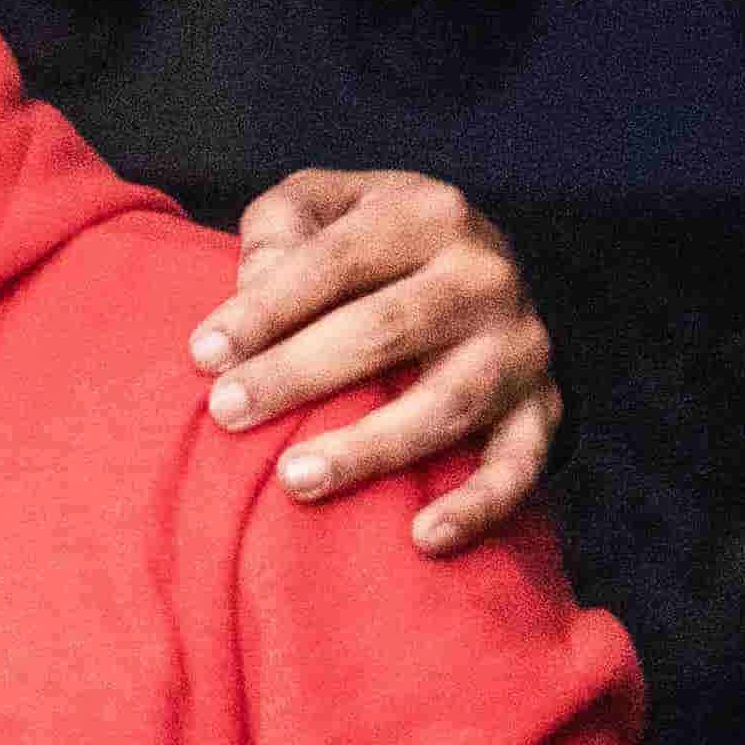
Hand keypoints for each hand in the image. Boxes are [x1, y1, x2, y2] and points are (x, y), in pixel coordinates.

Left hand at [192, 172, 557, 552]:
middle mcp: (485, 274)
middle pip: (387, 329)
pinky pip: (519, 465)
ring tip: (295, 479)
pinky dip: (478, 506)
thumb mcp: (326, 206)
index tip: (202, 355)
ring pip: (446, 403)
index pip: (336, 261)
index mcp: (427, 213)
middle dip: (298, 373)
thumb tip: (251, 281)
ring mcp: (519, 345)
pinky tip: (424, 538)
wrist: (480, 273)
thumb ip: (280, 227)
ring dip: (369, 447)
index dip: (266, 308)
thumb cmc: (371, 248)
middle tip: (226, 413)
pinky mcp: (542, 408)